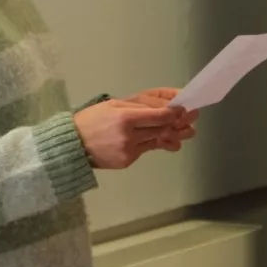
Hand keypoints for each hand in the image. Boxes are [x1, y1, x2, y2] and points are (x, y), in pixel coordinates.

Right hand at [74, 98, 188, 169]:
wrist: (73, 144)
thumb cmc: (93, 119)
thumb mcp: (113, 105)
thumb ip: (139, 106)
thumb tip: (166, 108)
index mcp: (125, 118)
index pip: (159, 116)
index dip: (175, 113)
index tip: (184, 109)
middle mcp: (129, 136)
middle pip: (162, 129)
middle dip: (178, 124)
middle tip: (192, 119)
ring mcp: (129, 151)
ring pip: (157, 141)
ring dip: (173, 135)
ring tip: (187, 131)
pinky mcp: (127, 161)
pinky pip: (145, 150)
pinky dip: (153, 143)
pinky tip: (163, 139)